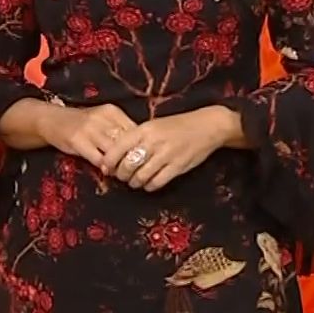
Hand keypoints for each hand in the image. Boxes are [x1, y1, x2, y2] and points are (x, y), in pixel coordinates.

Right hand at [40, 104, 138, 173]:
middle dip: (131, 158)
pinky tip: (105, 171)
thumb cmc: (81, 123)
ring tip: (121, 173)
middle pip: (126, 142)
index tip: (140, 158)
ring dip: (119, 165)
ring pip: (114, 152)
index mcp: (112, 111)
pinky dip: (104, 168)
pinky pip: (98, 159)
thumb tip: (140, 148)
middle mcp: (102, 118)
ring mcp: (89, 129)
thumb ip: (120, 130)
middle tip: (133, 169)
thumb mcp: (102, 120)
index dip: (139, 147)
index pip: (135, 131)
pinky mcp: (77, 141)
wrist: (51, 120)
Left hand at [109, 108, 233, 190]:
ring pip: (140, 177)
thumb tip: (115, 156)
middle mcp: (153, 142)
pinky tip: (149, 183)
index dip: (108, 162)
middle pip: (126, 166)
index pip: (117, 149)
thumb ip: (135, 138)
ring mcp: (166, 155)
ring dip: (134, 183)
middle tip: (122, 176)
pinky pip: (156, 182)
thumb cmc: (176, 126)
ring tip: (134, 181)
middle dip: (121, 175)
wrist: (207, 126)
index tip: (106, 168)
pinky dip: (149, 186)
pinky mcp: (178, 167)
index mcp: (144, 129)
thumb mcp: (153, 125)